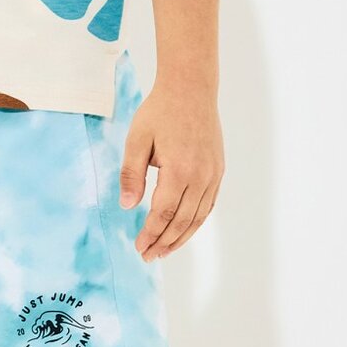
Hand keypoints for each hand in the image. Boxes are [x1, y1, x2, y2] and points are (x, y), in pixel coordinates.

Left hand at [119, 80, 222, 259]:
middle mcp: (201, 176)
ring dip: (181, 237)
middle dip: (164, 242)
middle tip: (148, 256)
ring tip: (164, 251)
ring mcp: (213, 174)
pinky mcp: (218, 171)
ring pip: (198, 217)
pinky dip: (196, 222)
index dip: (151, 233)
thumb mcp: (137, 139)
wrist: (191, 89)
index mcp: (179, 169)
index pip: (163, 213)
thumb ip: (132, 174)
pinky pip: (208, 205)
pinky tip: (184, 230)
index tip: (139, 247)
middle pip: (182, 221)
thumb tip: (128, 206)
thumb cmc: (160, 111)